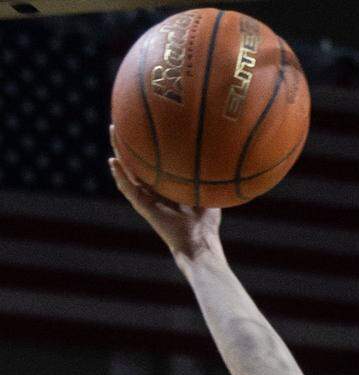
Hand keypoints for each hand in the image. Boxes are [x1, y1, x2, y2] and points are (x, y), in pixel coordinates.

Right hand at [108, 125, 221, 261]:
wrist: (198, 244)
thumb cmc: (207, 224)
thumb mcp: (210, 194)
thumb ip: (210, 178)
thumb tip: (220, 157)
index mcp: (168, 186)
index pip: (155, 162)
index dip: (151, 145)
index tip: (149, 124)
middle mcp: (155, 190)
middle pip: (138, 162)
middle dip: (133, 141)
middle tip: (128, 120)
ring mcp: (147, 197)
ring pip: (127, 171)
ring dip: (119, 151)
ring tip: (114, 132)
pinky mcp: (143, 207)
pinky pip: (127, 188)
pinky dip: (119, 175)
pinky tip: (112, 161)